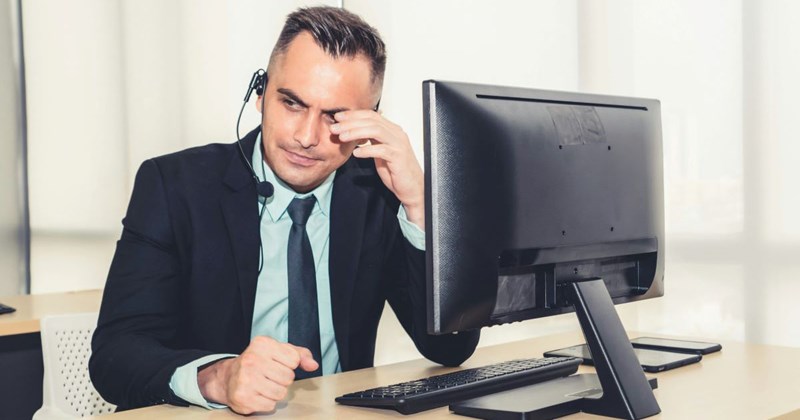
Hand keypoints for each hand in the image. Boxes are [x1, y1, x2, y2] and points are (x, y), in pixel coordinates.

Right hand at [197, 336, 318, 414]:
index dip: (289, 364)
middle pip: (288, 378)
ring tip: (263, 385)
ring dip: (275, 392)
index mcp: (262, 344)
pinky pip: (270, 405)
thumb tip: (313, 365)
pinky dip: (267, 402)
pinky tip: (257, 394)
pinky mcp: (243, 397)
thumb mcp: (279, 351)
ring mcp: (246, 379)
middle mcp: (252, 359)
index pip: (294, 359)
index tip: (276, 363)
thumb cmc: (258, 362)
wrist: (228, 377)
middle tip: (269, 376)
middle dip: (282, 380)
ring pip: (281, 393)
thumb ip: (300, 355)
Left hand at [331, 110, 424, 229]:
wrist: (411, 187)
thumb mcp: (379, 151)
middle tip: (335, 127)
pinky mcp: (399, 157)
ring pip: (376, 131)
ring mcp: (399, 144)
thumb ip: (370, 140)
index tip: (338, 117)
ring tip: (342, 138)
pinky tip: (356, 154)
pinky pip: (381, 150)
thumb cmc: (395, 170)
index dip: (353, 115)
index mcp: (392, 130)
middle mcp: (397, 133)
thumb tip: (352, 132)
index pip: (371, 115)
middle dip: (351, 122)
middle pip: (371, 121)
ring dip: (356, 132)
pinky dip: (367, 150)